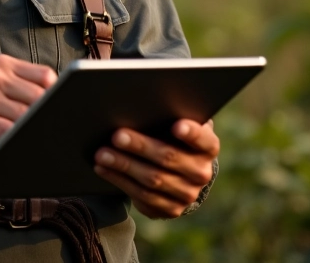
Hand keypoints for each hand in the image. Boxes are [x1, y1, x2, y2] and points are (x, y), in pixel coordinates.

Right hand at [0, 54, 56, 162]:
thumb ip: (22, 89)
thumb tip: (62, 106)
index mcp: (1, 64)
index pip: (45, 75)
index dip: (58, 96)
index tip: (63, 111)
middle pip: (39, 96)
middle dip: (50, 116)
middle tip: (59, 132)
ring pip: (26, 115)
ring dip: (37, 132)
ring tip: (43, 142)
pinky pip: (8, 131)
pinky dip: (20, 142)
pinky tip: (24, 150)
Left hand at [94, 119, 219, 218]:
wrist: (179, 170)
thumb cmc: (170, 134)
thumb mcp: (175, 121)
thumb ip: (166, 113)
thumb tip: (139, 100)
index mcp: (207, 146)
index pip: (203, 139)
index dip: (191, 133)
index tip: (176, 125)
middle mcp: (201, 172)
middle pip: (168, 157)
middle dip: (140, 146)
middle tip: (116, 135)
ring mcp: (187, 194)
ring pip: (152, 179)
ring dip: (124, 166)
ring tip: (102, 154)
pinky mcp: (171, 209)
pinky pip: (142, 196)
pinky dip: (119, 180)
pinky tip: (103, 169)